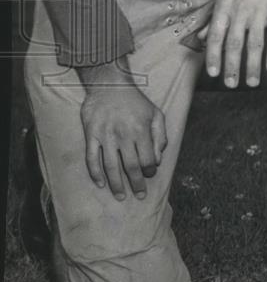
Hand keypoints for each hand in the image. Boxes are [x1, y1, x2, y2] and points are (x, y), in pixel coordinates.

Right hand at [78, 63, 166, 200]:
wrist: (109, 85)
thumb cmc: (136, 101)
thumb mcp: (155, 114)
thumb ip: (160, 136)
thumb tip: (158, 159)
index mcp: (141, 131)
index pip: (147, 159)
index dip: (150, 171)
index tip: (149, 175)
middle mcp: (124, 136)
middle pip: (131, 167)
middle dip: (136, 184)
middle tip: (139, 195)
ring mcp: (106, 136)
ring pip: (111, 167)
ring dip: (116, 184)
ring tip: (121, 196)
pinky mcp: (91, 135)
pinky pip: (92, 158)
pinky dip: (95, 173)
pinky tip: (100, 184)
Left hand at [201, 0, 266, 87]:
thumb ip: (215, 18)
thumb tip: (200, 37)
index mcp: (224, 6)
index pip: (216, 36)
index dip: (213, 56)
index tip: (213, 74)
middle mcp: (241, 10)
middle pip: (235, 43)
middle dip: (232, 66)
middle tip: (231, 85)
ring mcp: (260, 10)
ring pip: (255, 43)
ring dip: (253, 65)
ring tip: (254, 83)